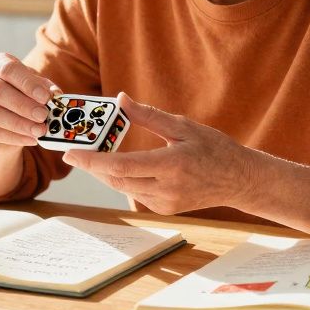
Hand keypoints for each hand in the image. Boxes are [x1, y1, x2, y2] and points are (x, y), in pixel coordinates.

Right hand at [0, 53, 61, 155]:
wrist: (4, 121)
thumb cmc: (21, 96)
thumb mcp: (35, 87)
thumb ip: (45, 89)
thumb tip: (56, 95)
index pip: (7, 68)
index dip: (26, 82)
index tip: (45, 96)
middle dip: (22, 104)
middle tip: (43, 115)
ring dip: (18, 123)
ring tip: (39, 130)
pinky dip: (13, 137)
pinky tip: (30, 139)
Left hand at [61, 92, 258, 214]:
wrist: (239, 180)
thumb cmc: (214, 148)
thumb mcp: (183, 126)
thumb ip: (148, 116)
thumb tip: (121, 100)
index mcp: (171, 165)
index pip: (121, 166)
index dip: (92, 161)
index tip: (70, 153)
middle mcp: (166, 188)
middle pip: (115, 179)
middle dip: (91, 165)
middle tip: (74, 150)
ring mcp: (164, 203)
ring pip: (123, 187)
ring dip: (105, 171)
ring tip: (91, 154)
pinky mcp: (164, 209)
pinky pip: (135, 193)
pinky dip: (123, 179)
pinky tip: (118, 166)